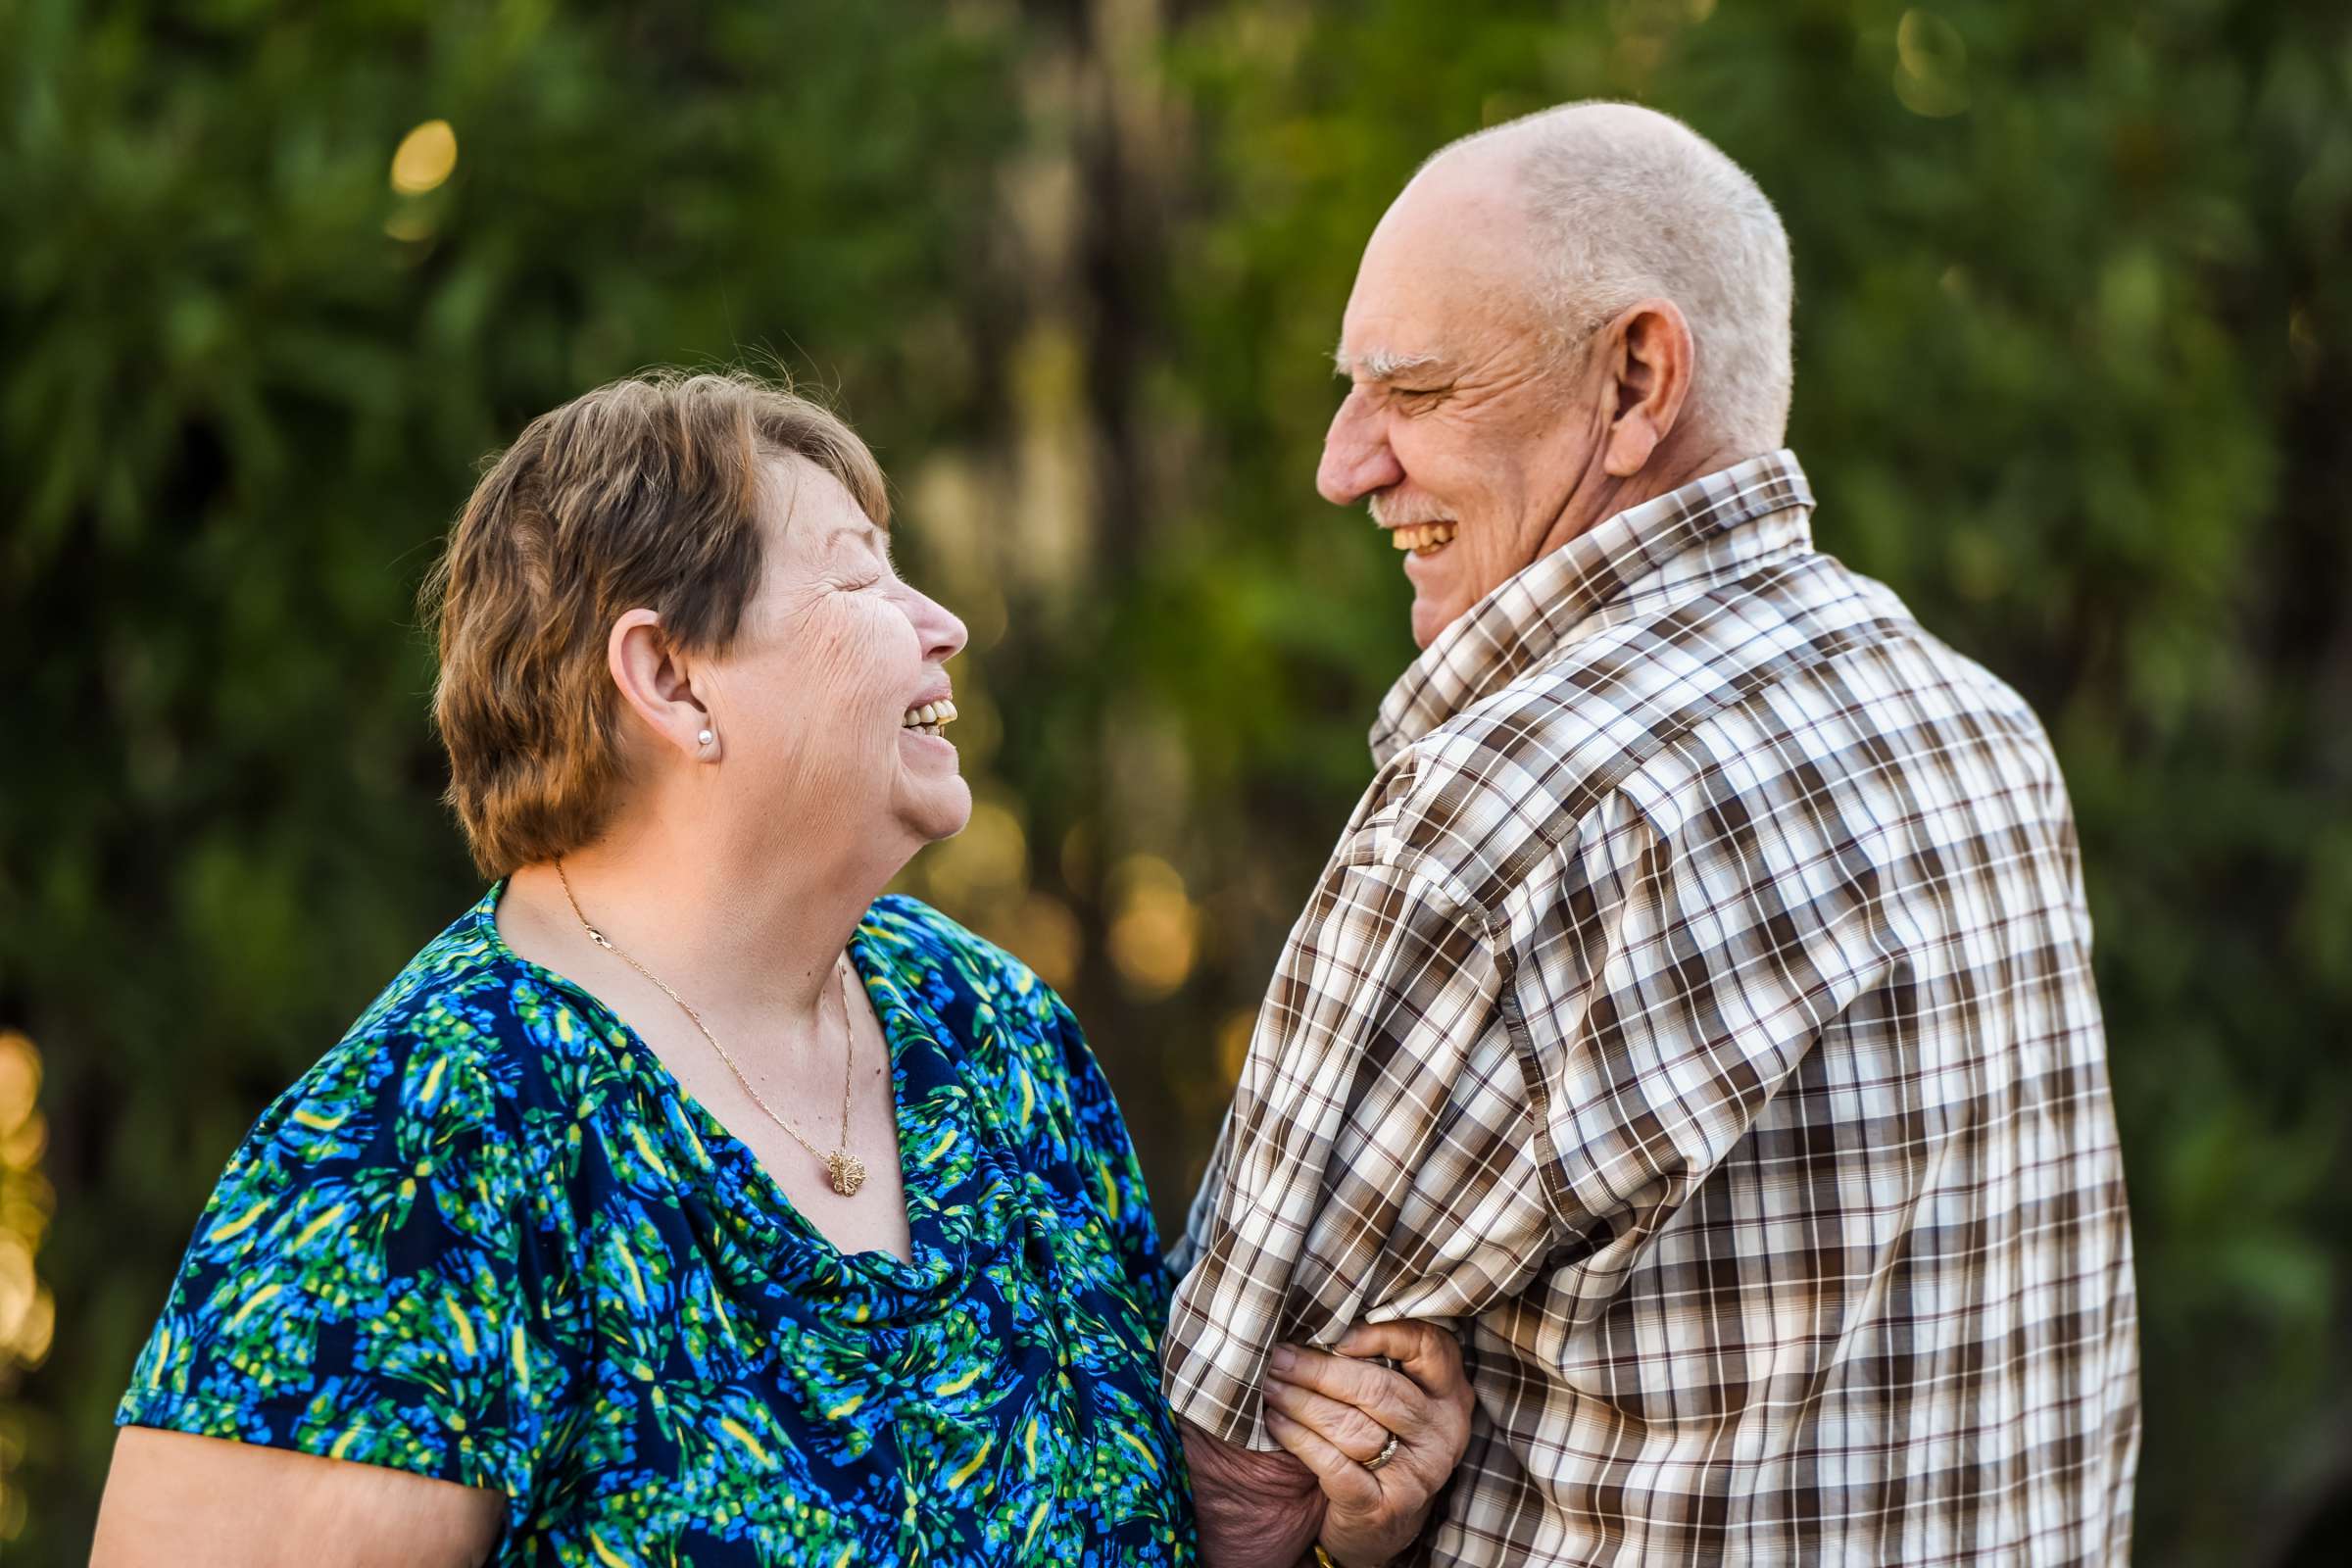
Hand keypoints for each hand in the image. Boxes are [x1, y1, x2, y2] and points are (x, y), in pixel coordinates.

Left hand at [1261, 1320, 1473, 1566]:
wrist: (1380, 1526)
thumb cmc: (1380, 1442)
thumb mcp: (1392, 1402)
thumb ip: (1374, 1363)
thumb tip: (1318, 1318)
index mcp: (1449, 1394)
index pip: (1428, 1346)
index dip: (1382, 1333)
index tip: (1335, 1334)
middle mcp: (1444, 1432)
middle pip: (1379, 1388)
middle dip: (1320, 1370)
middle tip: (1279, 1357)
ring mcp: (1419, 1473)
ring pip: (1353, 1426)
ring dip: (1303, 1402)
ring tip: (1271, 1386)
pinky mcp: (1386, 1507)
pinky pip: (1335, 1465)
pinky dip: (1299, 1439)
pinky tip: (1276, 1422)